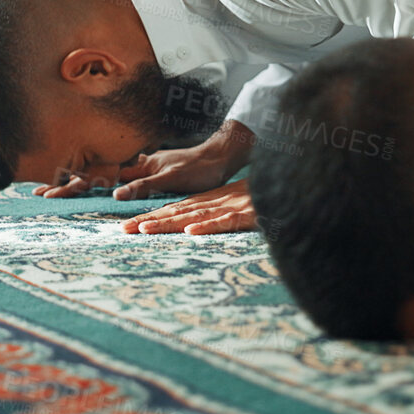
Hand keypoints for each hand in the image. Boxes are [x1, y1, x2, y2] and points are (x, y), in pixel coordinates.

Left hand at [121, 179, 255, 234]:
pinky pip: (225, 220)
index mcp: (211, 201)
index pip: (176, 210)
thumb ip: (218, 215)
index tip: (130, 226)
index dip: (153, 217)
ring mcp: (231, 207)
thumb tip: (194, 227)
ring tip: (145, 228)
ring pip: (195, 216)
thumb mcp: (238, 205)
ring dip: (169, 222)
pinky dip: (207, 225)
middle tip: (124, 228)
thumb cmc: (264, 197)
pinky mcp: (247, 214)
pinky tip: (190, 230)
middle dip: (150, 220)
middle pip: (178, 212)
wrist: (289, 182)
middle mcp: (216, 202)